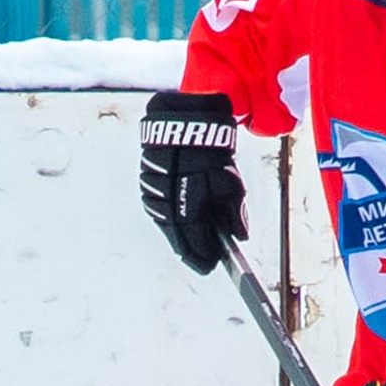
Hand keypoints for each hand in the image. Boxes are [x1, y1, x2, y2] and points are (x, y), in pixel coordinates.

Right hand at [138, 92, 247, 275]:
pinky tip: (178, 224)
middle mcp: (167, 201)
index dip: (202, 255)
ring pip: (165, 223)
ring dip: (178, 235)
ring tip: (193, 245)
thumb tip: (240, 236)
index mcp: (188, 201)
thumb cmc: (212, 151)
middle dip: (191, 250)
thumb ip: (234, 211)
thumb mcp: (231, 180)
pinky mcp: (145, 182)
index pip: (194, 239)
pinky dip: (169, 220)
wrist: (185, 120)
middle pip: (177, 236)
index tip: (211, 266)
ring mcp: (153, 191)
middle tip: (203, 261)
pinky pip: (156, 209)